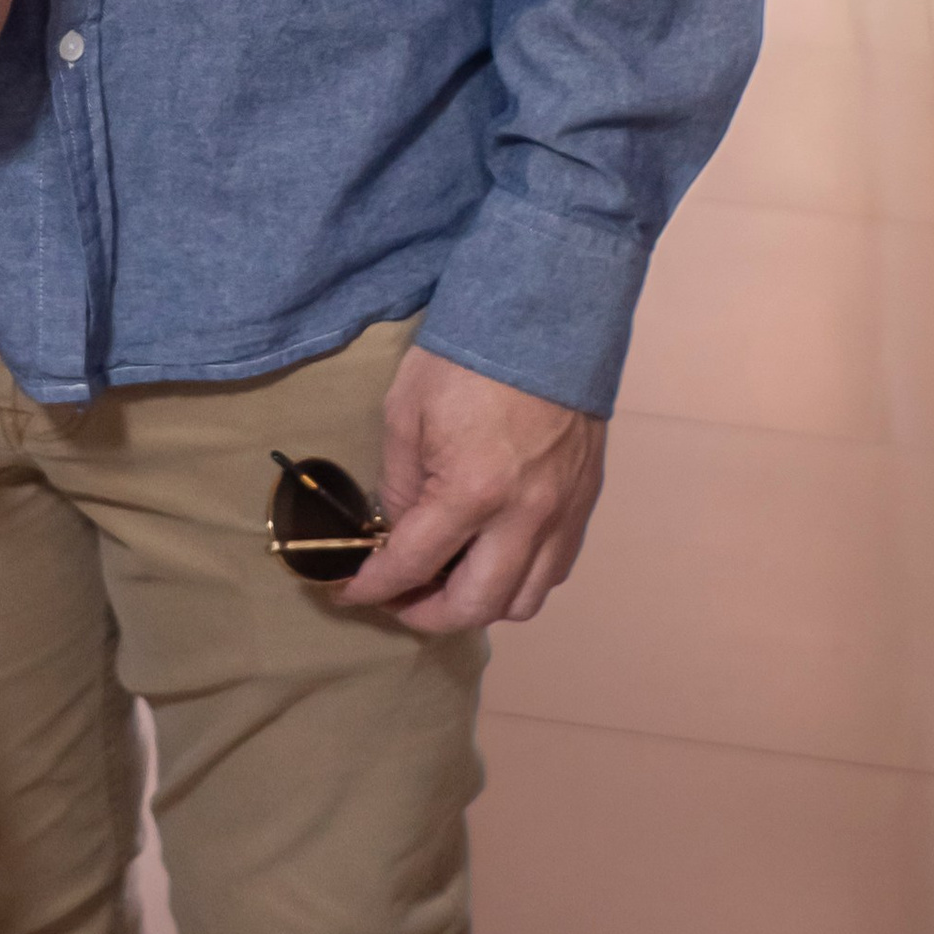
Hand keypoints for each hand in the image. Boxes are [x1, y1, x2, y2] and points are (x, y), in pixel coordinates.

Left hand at [340, 344, 605, 632]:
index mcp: (472, 491)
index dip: (374, 587)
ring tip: (447, 583)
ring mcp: (561, 515)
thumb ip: (398, 483)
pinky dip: (520, 580)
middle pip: (476, 605)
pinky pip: (554, 570)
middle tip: (398, 599)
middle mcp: (524, 517)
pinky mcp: (584, 504)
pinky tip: (492, 558)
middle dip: (427, 614)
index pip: (413, 565)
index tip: (349, 593)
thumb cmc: (466, 358)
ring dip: (479, 605)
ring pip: (524, 601)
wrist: (544, 319)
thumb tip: (398, 530)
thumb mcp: (406, 412)